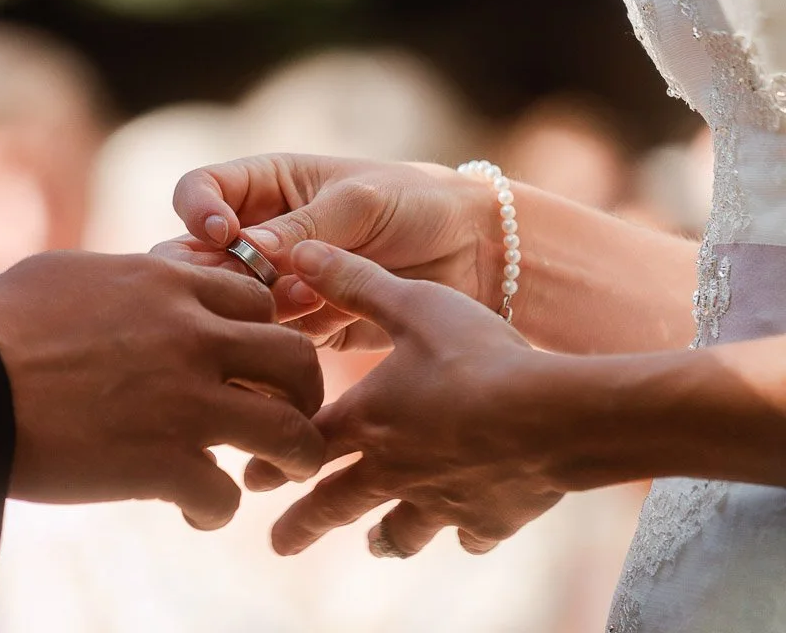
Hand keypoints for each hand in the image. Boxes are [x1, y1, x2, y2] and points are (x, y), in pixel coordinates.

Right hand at [0, 251, 325, 529]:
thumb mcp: (64, 276)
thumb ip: (117, 280)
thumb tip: (122, 282)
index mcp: (166, 284)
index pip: (257, 299)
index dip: (263, 332)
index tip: (253, 360)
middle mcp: (189, 335)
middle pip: (294, 357)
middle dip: (302, 390)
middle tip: (289, 414)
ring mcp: (183, 400)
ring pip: (287, 429)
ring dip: (294, 454)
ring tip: (281, 468)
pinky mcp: (161, 462)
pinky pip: (223, 494)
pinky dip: (214, 509)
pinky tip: (192, 511)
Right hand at [159, 154, 497, 350]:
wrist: (476, 255)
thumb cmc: (419, 205)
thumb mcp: (360, 204)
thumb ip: (304, 227)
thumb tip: (245, 250)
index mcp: (266, 187)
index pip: (200, 191)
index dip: (198, 210)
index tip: (223, 232)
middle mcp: (261, 236)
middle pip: (200, 256)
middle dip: (213, 273)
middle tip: (246, 285)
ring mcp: (277, 284)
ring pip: (231, 303)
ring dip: (253, 308)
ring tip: (303, 303)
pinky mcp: (302, 326)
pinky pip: (270, 338)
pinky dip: (279, 340)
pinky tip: (313, 329)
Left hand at [257, 241, 562, 556]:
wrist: (552, 416)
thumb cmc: (477, 355)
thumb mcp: (412, 304)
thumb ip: (355, 282)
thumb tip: (297, 252)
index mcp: (368, 419)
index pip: (303, 443)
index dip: (271, 457)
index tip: (247, 478)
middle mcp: (394, 469)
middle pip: (336, 503)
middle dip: (303, 523)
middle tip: (278, 543)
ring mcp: (441, 499)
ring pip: (400, 530)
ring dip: (383, 539)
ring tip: (373, 546)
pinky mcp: (489, 518)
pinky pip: (471, 533)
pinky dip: (465, 533)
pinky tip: (467, 533)